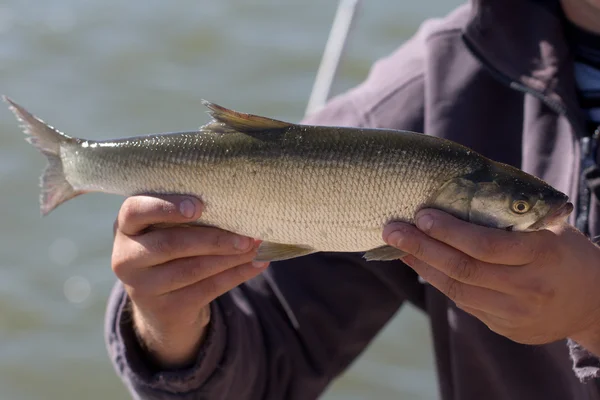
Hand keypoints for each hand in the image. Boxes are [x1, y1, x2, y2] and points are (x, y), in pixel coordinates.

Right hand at [111, 195, 268, 368]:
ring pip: (192, 269)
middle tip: (247, 234)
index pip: (134, 211)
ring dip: (230, 257)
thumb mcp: (166, 230)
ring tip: (255, 247)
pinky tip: (256, 264)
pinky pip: (207, 289)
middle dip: (213, 238)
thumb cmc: (171, 251)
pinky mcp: (166, 309)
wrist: (161, 305)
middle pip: (170, 244)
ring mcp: (143, 287)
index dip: (166, 207)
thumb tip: (238, 206)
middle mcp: (127, 258)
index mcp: (126, 228)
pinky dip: (236, 275)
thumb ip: (187, 216)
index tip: (199, 206)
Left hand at [383, 209, 599, 349]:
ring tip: (398, 246)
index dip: (449, 231)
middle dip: (421, 247)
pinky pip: (465, 303)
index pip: (486, 244)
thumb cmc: (566, 253)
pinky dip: (439, 282)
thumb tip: (458, 189)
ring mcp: (516, 312)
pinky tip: (422, 265)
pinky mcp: (506, 328)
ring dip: (423, 266)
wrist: (594, 303)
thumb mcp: (549, 227)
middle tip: (391, 230)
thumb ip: (512, 214)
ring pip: (458, 290)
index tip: (421, 216)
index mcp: (542, 254)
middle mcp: (528, 287)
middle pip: (463, 269)